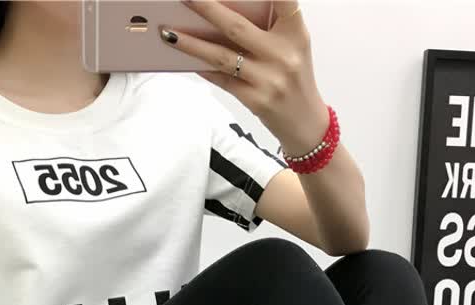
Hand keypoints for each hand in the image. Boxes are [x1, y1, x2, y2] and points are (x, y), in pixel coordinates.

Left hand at [160, 0, 329, 155]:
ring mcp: (268, 79)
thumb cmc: (295, 78)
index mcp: (295, 33)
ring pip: (222, 56)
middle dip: (206, 8)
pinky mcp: (255, 100)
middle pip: (236, 26)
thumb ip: (272, 25)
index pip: (285, 0)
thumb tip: (225, 10)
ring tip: (169, 33)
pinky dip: (203, 68)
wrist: (306, 123)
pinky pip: (222, 80)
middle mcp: (283, 54)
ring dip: (192, 44)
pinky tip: (185, 59)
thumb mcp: (294, 46)